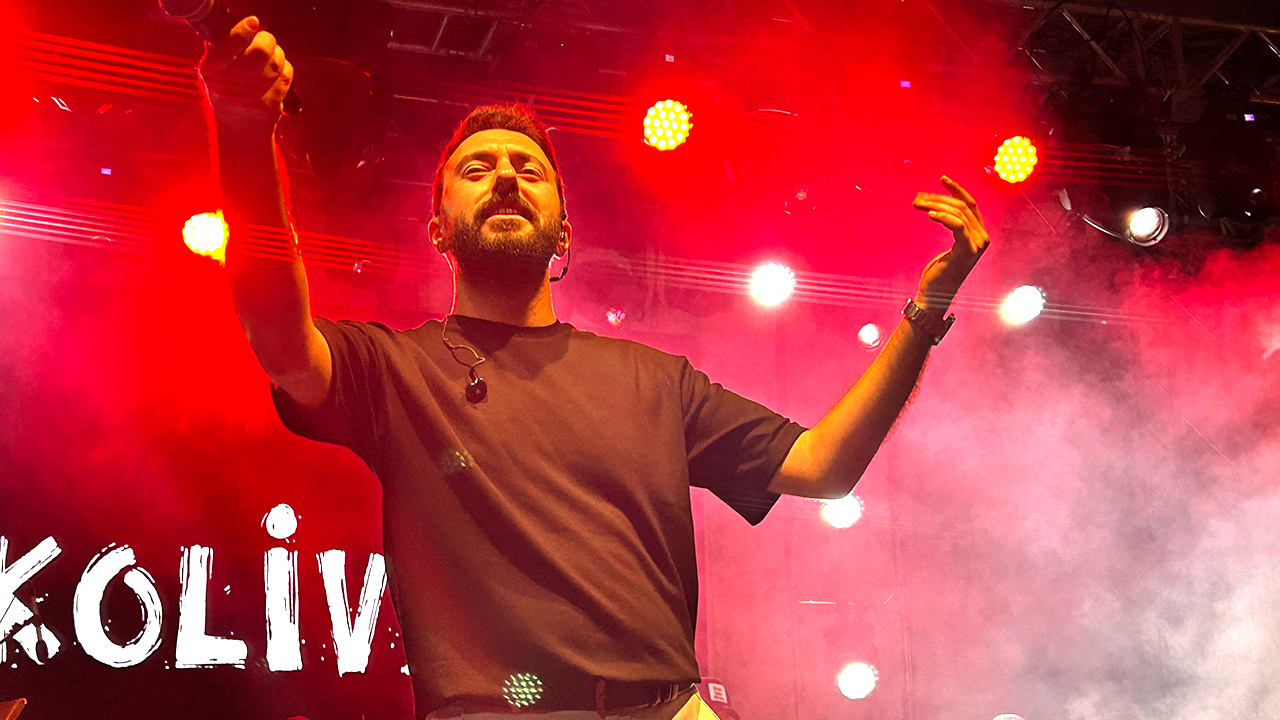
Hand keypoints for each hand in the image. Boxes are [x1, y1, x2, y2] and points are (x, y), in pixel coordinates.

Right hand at [198, 16, 292, 134]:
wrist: (240, 130)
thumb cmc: (228, 93)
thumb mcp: (215, 73)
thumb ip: (222, 49)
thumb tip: (239, 26)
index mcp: (212, 71)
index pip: (230, 45)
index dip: (244, 30)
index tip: (253, 22)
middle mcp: (230, 84)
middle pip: (259, 51)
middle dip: (267, 40)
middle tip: (265, 40)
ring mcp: (251, 96)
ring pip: (275, 62)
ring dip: (278, 54)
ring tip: (272, 56)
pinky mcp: (270, 105)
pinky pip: (285, 76)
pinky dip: (285, 69)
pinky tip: (277, 72)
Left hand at [911, 175, 989, 313]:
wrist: (935, 295)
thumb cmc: (938, 273)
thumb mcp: (948, 246)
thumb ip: (952, 227)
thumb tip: (937, 206)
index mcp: (979, 234)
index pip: (970, 204)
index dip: (957, 190)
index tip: (942, 178)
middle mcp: (982, 238)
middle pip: (962, 207)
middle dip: (938, 198)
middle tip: (917, 198)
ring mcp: (977, 244)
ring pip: (958, 213)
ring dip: (935, 206)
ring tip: (916, 205)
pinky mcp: (967, 250)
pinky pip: (958, 225)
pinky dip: (944, 217)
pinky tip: (930, 214)